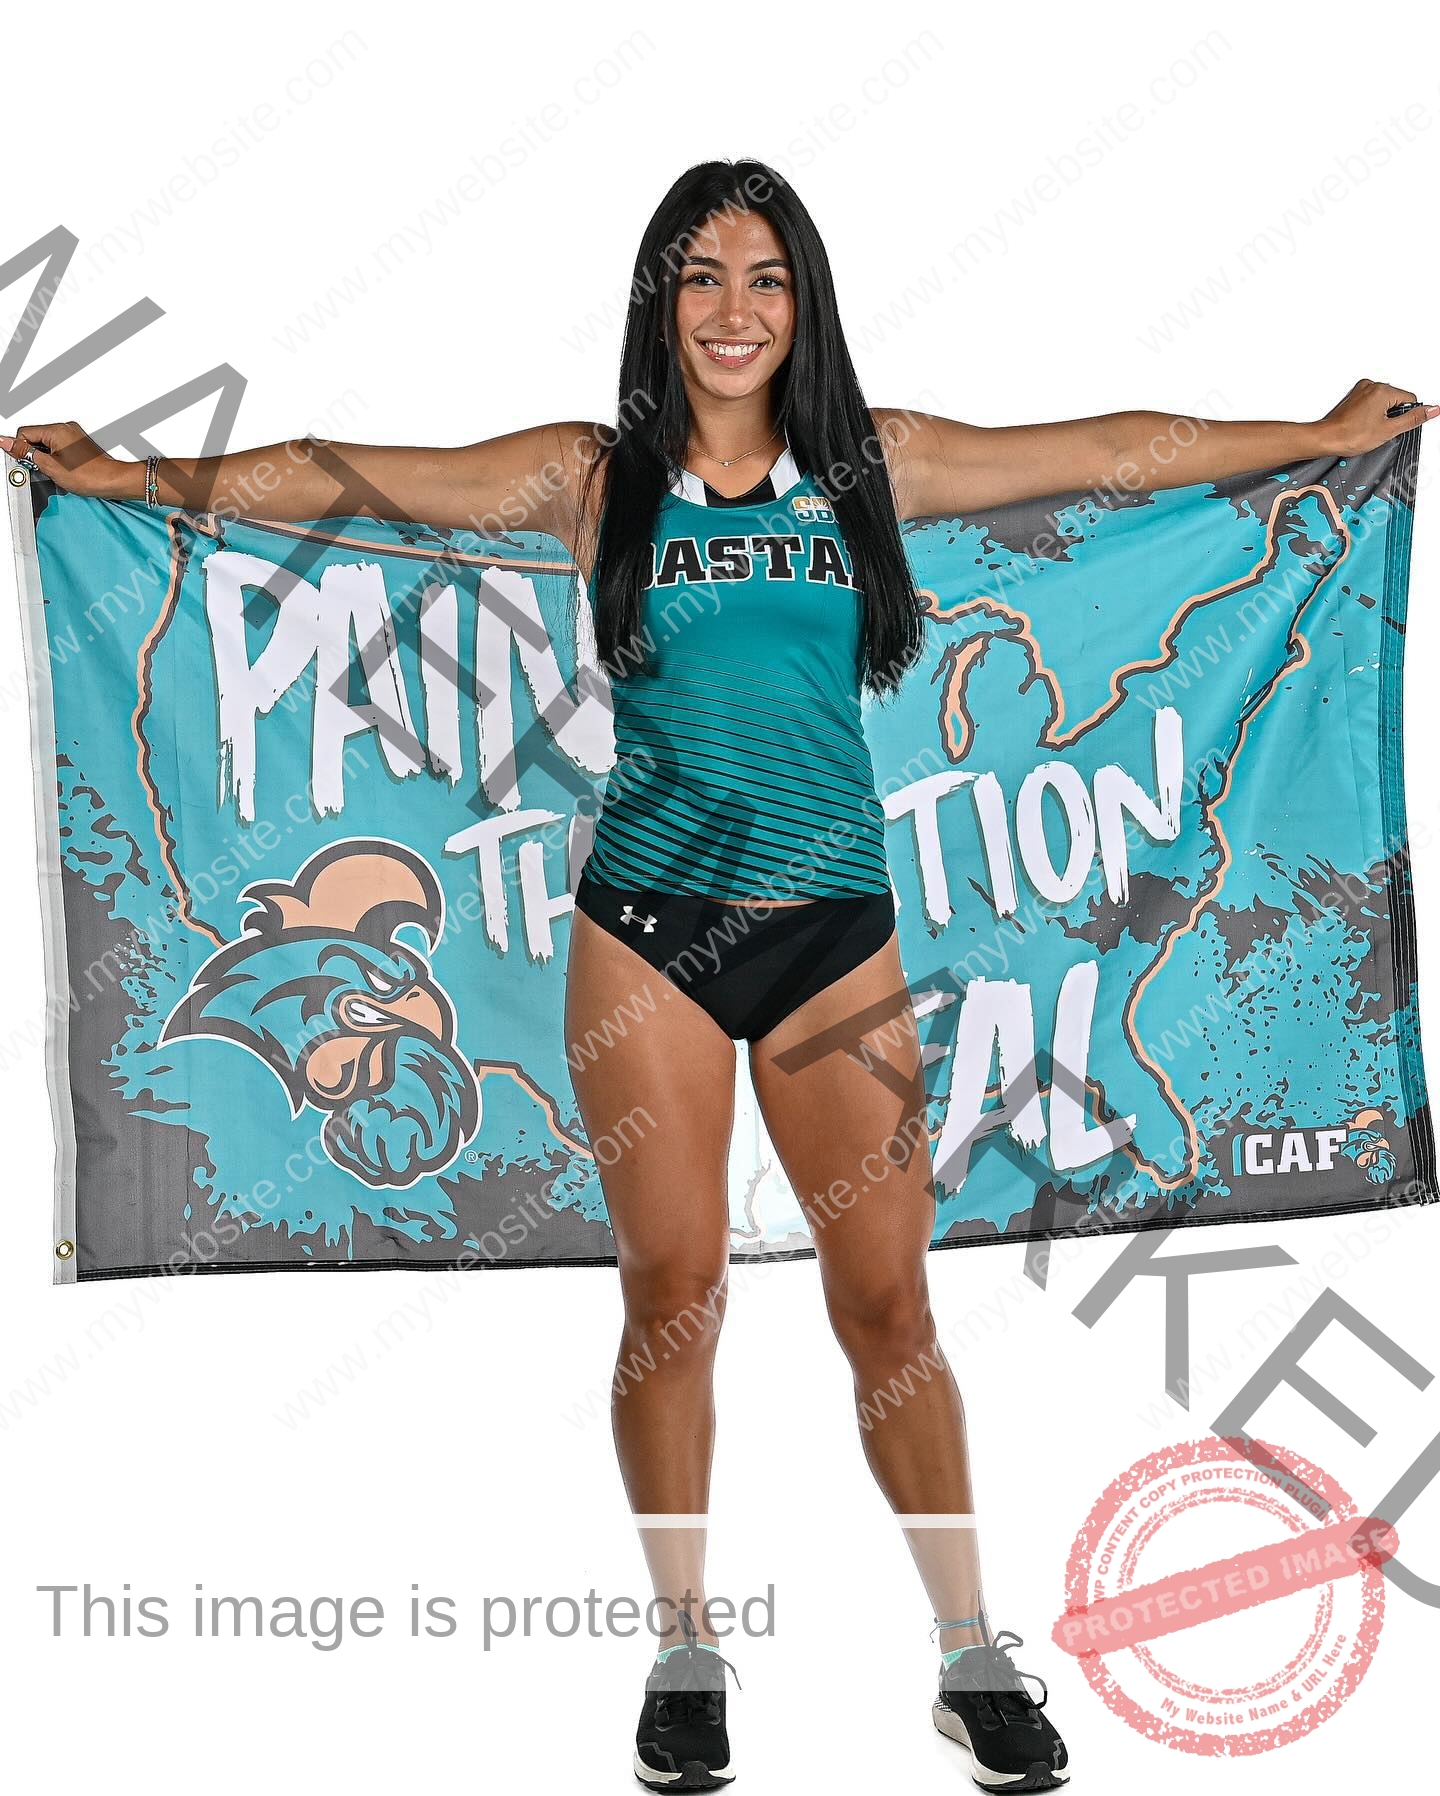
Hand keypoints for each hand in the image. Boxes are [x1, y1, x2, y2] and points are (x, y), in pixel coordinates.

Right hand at [0, 420, 128, 496]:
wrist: (113, 481)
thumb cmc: (90, 475)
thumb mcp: (50, 466)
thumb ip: (25, 453)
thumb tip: (5, 442)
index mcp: (57, 430)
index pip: (24, 433)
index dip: (20, 449)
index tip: (24, 462)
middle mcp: (65, 428)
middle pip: (35, 437)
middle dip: (33, 453)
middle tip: (43, 469)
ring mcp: (73, 435)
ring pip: (46, 443)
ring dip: (45, 457)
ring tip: (56, 470)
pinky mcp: (78, 443)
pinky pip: (58, 446)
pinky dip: (56, 457)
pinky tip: (64, 469)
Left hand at [1314, 380, 1438, 456]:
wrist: (1326, 439)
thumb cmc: (1350, 435)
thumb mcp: (1388, 430)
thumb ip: (1413, 419)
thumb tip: (1433, 410)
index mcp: (1383, 390)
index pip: (1410, 399)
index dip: (1405, 416)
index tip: (1393, 426)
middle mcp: (1372, 385)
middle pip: (1397, 400)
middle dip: (1392, 416)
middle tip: (1377, 429)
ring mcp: (1362, 390)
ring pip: (1384, 402)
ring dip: (1381, 415)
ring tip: (1367, 428)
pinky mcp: (1354, 397)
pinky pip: (1372, 403)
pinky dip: (1371, 414)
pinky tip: (1362, 425)